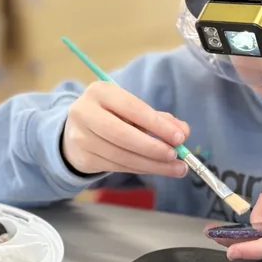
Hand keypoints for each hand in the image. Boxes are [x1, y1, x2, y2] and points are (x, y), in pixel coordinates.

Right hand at [62, 83, 189, 177]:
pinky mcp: (83, 159)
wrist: (78, 130)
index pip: (132, 108)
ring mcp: (81, 138)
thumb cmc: (113, 115)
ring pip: (121, 156)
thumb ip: (159, 119)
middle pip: (122, 135)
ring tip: (176, 168)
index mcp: (100, 92)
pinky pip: (117, 167)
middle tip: (175, 156)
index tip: (180, 138)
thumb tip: (183, 132)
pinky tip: (157, 169)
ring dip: (152, 164)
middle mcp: (85, 113)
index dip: (157, 124)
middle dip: (152, 148)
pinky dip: (141, 169)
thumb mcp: (133, 110)